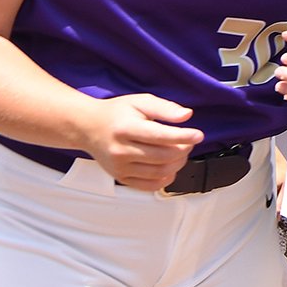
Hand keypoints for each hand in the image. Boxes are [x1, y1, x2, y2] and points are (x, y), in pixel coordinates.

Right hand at [83, 93, 202, 189]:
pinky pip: (150, 185)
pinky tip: (170, 167)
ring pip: (159, 172)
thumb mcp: (140, 101)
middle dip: (183, 149)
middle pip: (163, 156)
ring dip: (178, 163)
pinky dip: (166, 178)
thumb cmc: (116, 113)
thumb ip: (165, 108)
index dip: (183, 137)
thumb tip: (186, 115)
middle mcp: (121, 150)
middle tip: (188, 141)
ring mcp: (120, 167)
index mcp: (126, 128)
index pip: (159, 136)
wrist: (88, 127)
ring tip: (180, 152)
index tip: (198, 135)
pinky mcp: (121, 177)